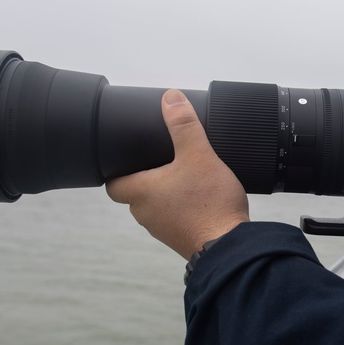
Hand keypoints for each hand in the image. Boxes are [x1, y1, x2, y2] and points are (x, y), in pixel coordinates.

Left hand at [106, 89, 249, 258]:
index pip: (112, 183)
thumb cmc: (210, 204)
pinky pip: (172, 218)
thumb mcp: (198, 155)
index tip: (129, 157)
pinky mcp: (179, 238)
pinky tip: (199, 198)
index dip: (117, 169)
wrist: (230, 246)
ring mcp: (162, 229)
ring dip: (164, 193)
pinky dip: (180, 208)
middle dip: (146, 177)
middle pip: (134, 193)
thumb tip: (170, 98)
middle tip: (162, 160)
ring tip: (184, 176)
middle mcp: (145, 214)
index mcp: (141, 193)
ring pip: (154, 206)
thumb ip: (184, 125)